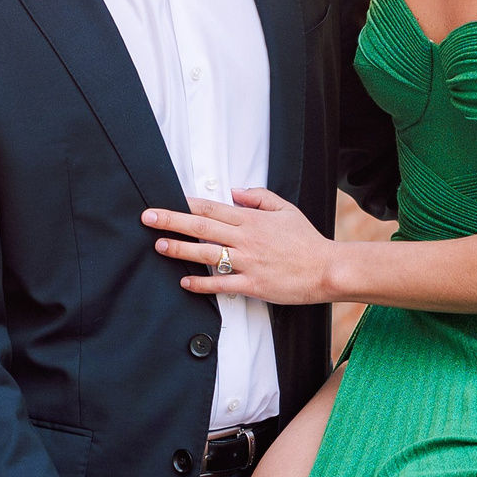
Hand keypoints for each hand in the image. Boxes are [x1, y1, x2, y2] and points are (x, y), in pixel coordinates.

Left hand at [144, 189, 336, 303]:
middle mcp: (246, 239)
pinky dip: (201, 283)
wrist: (327, 269)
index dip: (185, 204)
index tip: (165, 201)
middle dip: (172, 221)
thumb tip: (234, 191)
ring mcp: (248, 263)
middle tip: (149, 217)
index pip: (211, 209)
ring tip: (160, 245)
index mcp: (252, 220)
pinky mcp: (253, 285)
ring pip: (207, 254)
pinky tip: (185, 281)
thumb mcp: (286, 209)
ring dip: (180, 250)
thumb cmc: (307, 241)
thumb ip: (259, 197)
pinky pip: (221, 284)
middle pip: (202, 227)